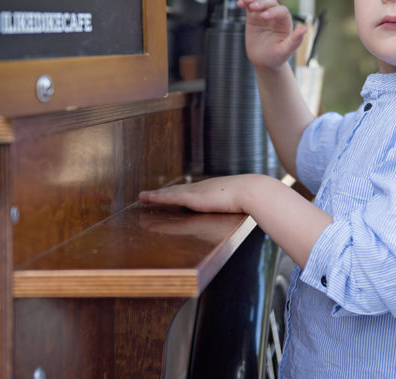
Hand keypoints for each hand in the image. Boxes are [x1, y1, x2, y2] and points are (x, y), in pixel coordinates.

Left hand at [139, 176, 258, 213]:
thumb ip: (235, 204)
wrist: (253, 192)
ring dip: (155, 196)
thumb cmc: (252, 198)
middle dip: (163, 193)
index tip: (169, 194)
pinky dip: (156, 198)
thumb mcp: (240, 202)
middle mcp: (201, 187)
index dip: (178, 193)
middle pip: (177, 190)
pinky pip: (169, 198)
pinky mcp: (192, 198)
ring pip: (170, 194)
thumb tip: (241, 208)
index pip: (191, 191)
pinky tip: (145, 198)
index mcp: (212, 189)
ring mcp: (196, 191)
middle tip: (148, 194)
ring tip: (142, 197)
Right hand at [237, 0, 307, 70]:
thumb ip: (294, 41)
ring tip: (245, 2)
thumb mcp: (285, 51)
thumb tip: (304, 29)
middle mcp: (276, 16)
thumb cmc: (276, 57)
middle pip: (271, 2)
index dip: (273, 11)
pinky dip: (245, 2)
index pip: (282, 11)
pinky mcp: (253, 16)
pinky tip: (240, 3)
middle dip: (263, 3)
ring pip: (261, 0)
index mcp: (286, 23)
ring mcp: (264, 14)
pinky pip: (250, 5)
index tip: (263, 17)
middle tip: (254, 8)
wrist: (263, 62)